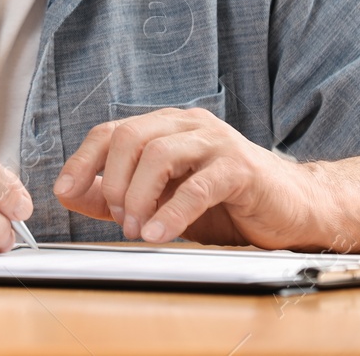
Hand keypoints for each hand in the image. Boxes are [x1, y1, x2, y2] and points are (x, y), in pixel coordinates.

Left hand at [53, 108, 325, 248]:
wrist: (295, 209)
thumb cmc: (228, 203)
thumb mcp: (164, 200)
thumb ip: (119, 196)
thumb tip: (71, 195)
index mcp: (167, 127)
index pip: (111, 131)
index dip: (83, 161)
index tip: (64, 192)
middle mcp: (189, 125)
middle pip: (129, 136)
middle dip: (112, 182)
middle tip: (117, 220)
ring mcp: (216, 142)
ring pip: (159, 153)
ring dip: (138, 196)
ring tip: (136, 230)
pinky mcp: (241, 168)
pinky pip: (198, 185)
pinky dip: (172, 212)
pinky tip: (159, 234)